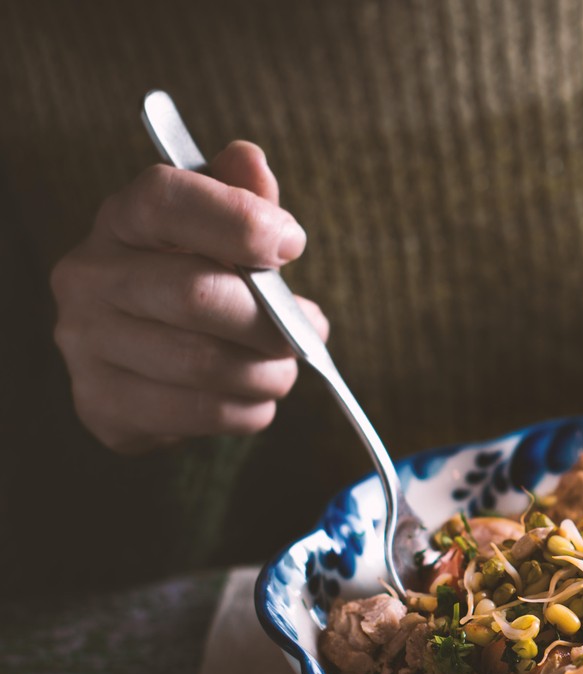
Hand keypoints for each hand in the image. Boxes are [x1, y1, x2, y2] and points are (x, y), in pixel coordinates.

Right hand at [50, 141, 327, 453]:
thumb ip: (241, 196)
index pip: (166, 200)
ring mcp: (87, 345)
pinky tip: (251, 397)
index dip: (240, 221)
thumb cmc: (196, 278)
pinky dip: (248, 410)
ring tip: (283, 367)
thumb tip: (250, 162)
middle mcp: (89, 278)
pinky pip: (200, 413)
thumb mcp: (221, 231)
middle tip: (307, 332)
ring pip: (204, 363)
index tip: (293, 245)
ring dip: (269, 372)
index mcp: (121, 221)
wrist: (147, 357)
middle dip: (272, 321)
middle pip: (196, 294)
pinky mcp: (103, 407)